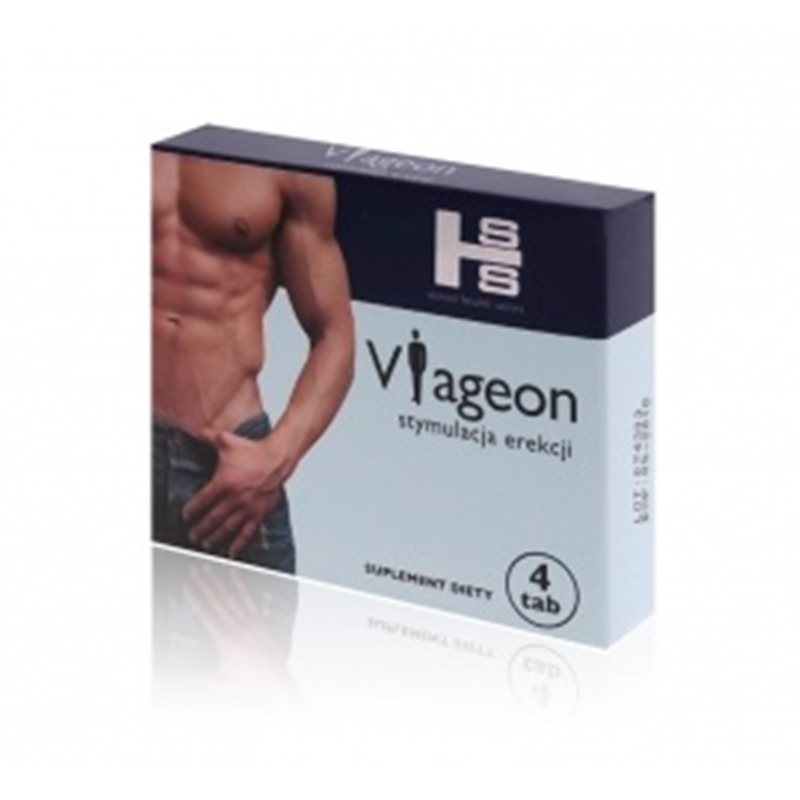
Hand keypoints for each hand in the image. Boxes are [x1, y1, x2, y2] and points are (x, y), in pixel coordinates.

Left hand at [183, 428, 295, 557]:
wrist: (278, 457)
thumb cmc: (254, 450)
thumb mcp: (228, 441)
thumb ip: (210, 436)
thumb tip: (199, 431)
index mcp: (223, 482)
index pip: (201, 501)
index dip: (191, 510)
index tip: (185, 516)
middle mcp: (234, 498)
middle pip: (212, 518)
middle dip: (200, 528)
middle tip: (192, 534)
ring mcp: (247, 507)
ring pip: (227, 528)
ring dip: (215, 537)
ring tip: (206, 544)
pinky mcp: (259, 512)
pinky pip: (247, 532)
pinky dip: (239, 543)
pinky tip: (232, 551)